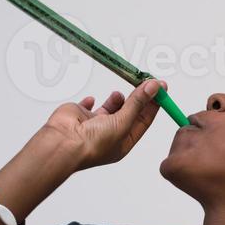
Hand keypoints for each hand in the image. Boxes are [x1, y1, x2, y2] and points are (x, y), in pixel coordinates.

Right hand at [42, 78, 167, 172]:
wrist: (64, 143)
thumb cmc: (94, 143)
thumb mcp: (123, 122)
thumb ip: (137, 103)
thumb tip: (154, 87)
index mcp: (124, 142)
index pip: (144, 120)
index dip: (153, 104)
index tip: (161, 87)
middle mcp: (111, 134)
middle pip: (130, 112)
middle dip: (139, 97)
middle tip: (147, 80)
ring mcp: (95, 125)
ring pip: (112, 108)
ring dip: (119, 99)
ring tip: (119, 94)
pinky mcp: (81, 116)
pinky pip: (90, 106)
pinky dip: (94, 101)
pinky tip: (93, 99)